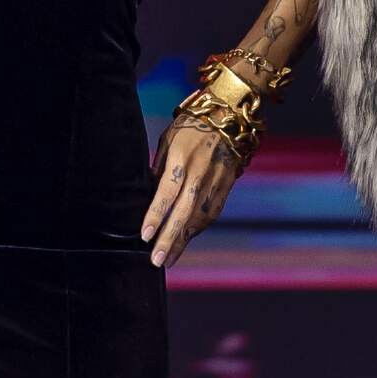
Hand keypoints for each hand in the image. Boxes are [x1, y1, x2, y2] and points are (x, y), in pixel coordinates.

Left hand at [142, 117, 248, 267]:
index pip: (167, 193)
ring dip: (182, 241)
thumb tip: (148, 192)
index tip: (145, 236)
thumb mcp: (169, 140)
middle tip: (157, 260)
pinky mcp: (225, 188)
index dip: (156, 216)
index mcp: (182, 159)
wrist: (231, 117)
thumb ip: (159, 167)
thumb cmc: (193, 125)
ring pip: (198, 218)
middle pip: (183, 213)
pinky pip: (210, 214)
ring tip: (168, 259)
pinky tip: (185, 241)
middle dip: (169, 239)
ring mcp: (215, 183)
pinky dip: (196, 230)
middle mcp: (200, 174)